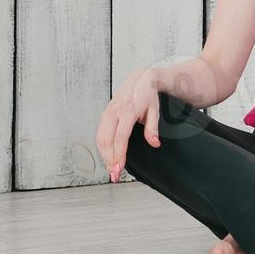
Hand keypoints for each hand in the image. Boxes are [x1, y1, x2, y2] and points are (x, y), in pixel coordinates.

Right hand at [95, 67, 162, 182]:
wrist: (139, 79)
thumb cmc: (148, 95)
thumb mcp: (155, 110)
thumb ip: (153, 128)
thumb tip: (155, 144)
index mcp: (128, 111)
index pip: (120, 137)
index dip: (119, 154)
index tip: (119, 168)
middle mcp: (114, 112)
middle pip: (107, 140)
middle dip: (109, 160)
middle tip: (115, 175)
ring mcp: (107, 112)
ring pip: (100, 138)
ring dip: (104, 155)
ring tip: (111, 169)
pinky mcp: (104, 114)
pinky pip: (99, 133)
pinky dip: (101, 147)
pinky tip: (107, 157)